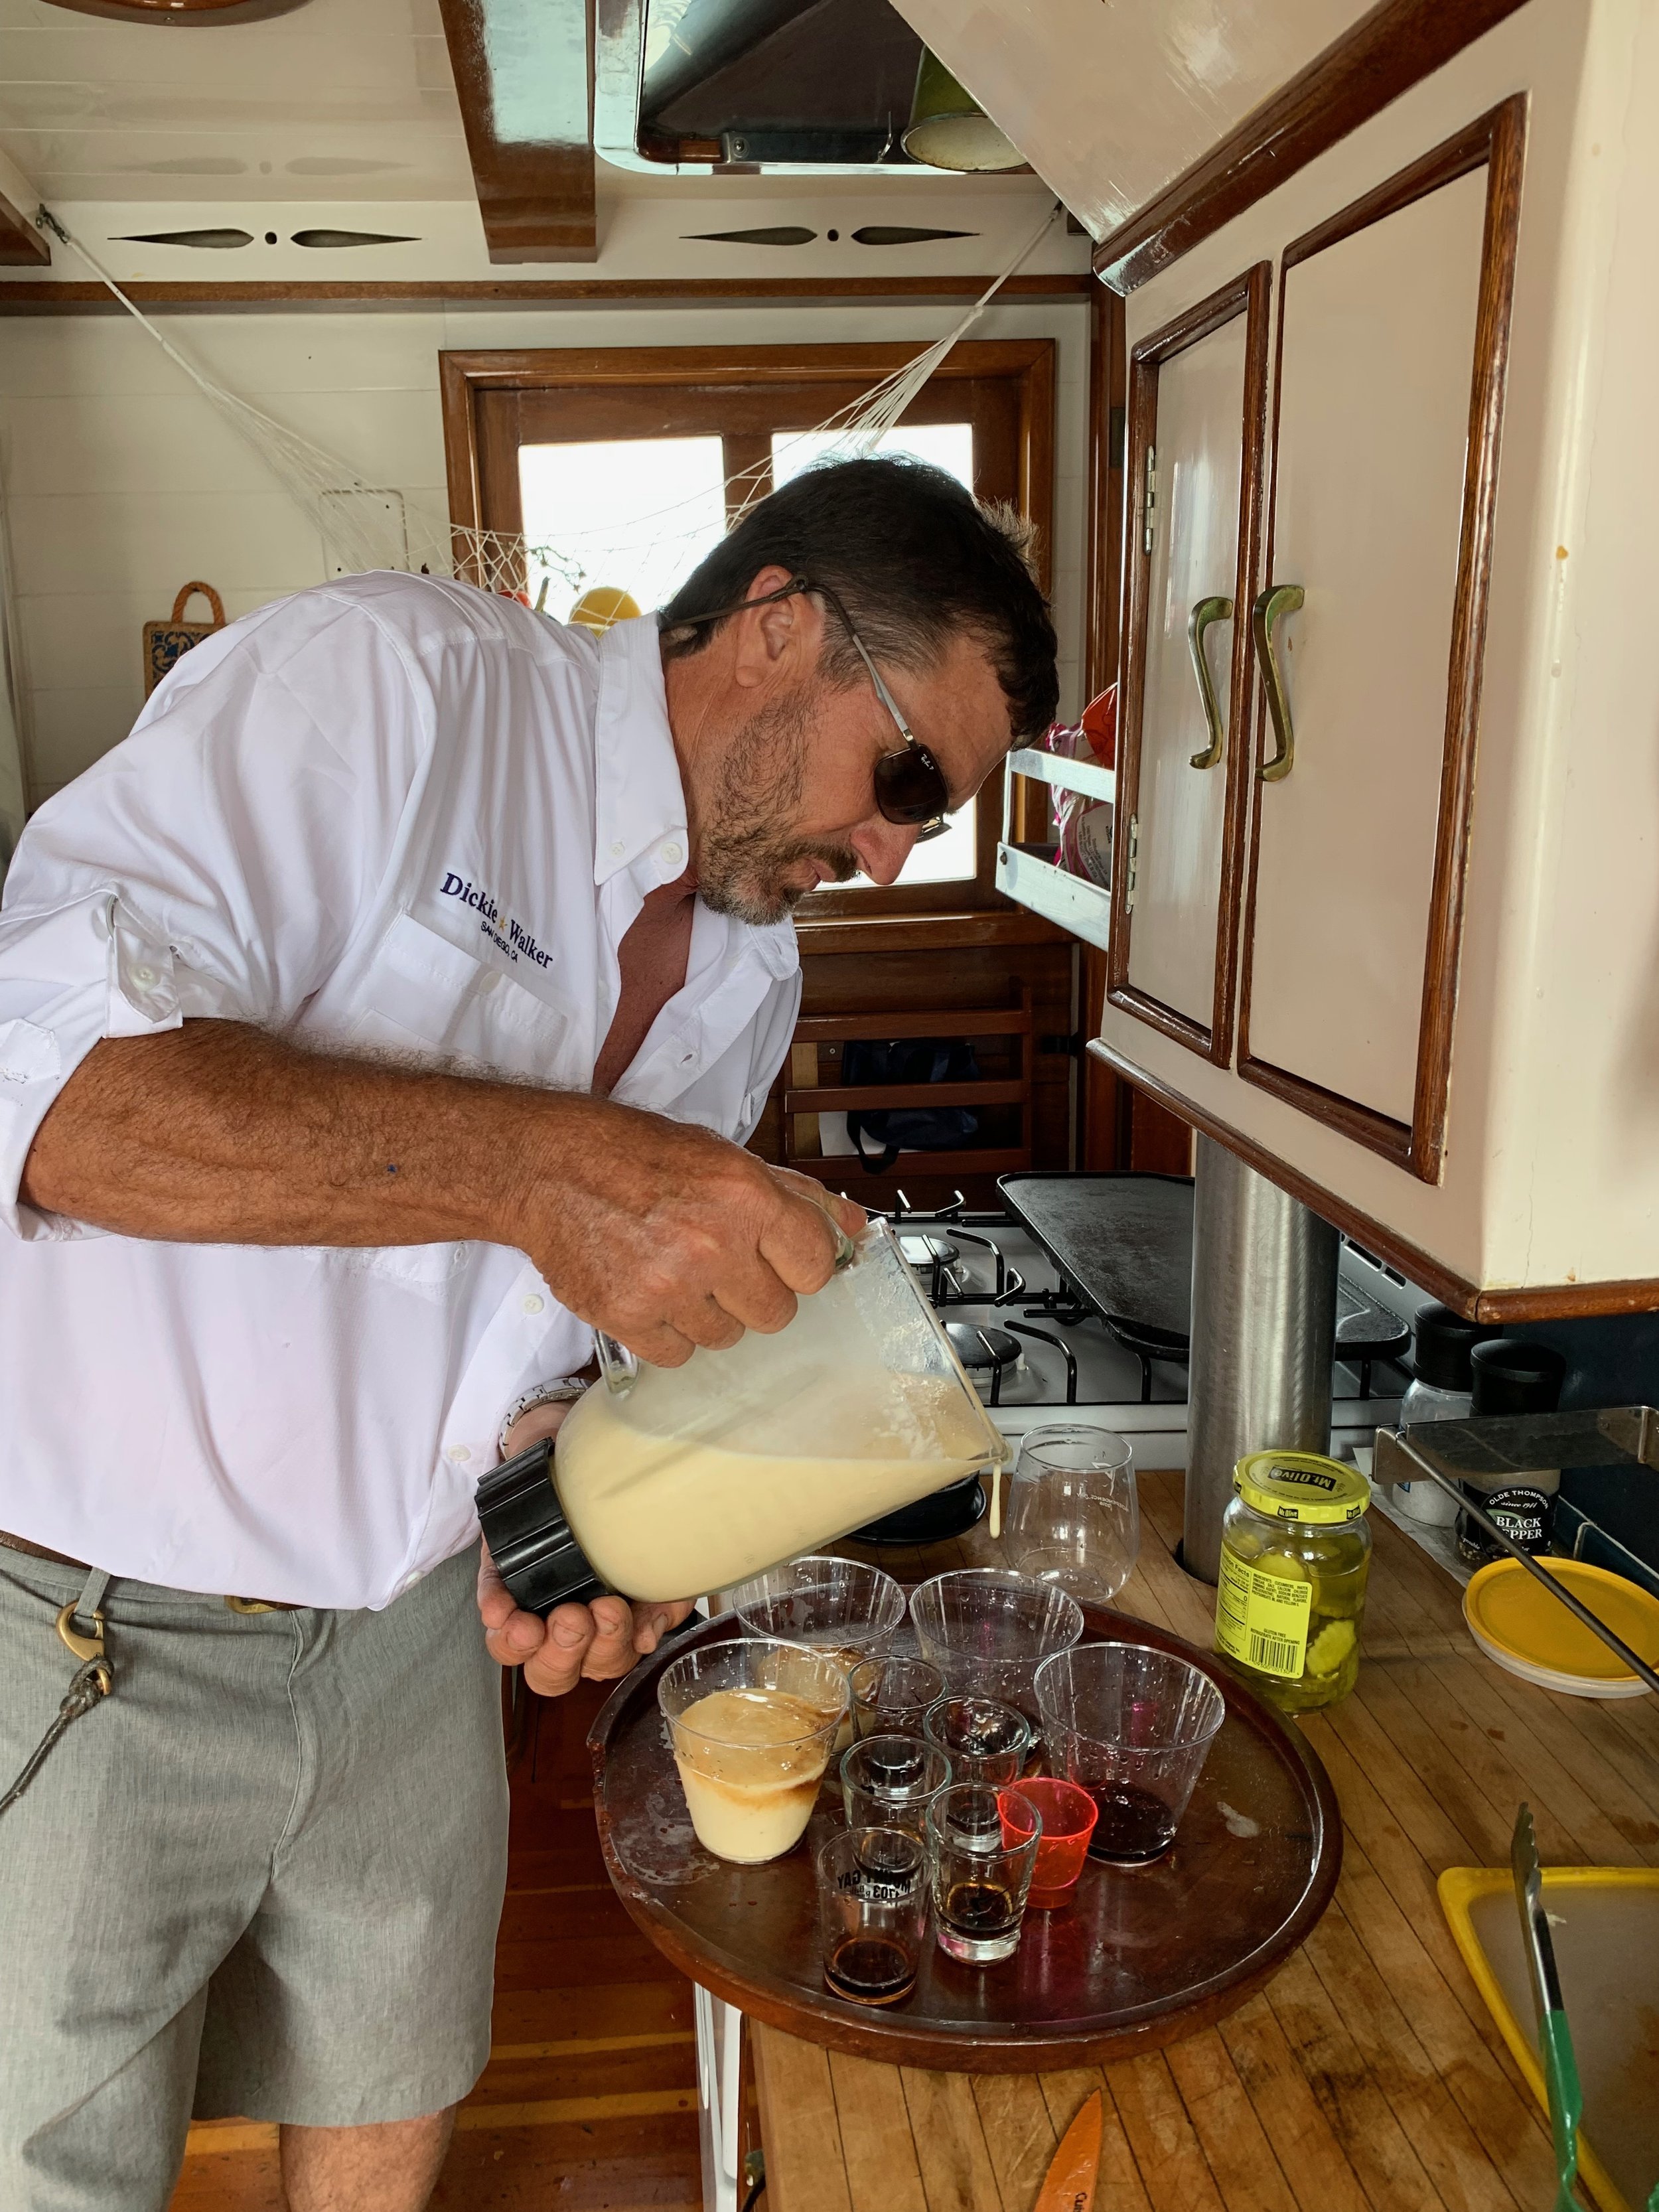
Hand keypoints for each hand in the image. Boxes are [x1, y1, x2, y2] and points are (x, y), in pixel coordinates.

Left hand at [478, 1398, 692, 1694]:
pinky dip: (493, 1609)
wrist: (584, 1442)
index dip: (608, 1651)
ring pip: (514, 1652)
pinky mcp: (497, 1567)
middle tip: (580, 1615)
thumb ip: (661, 1599)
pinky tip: (500, 1609)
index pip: (603, 1663)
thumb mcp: (657, 1549)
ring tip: (535, 1623)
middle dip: (568, 1652)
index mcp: (606, 1622)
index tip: (617, 1612)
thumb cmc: (626, 1502)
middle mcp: (563, 1617)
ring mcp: (527, 1596)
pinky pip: (489, 1598)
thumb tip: (647, 1640)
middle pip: (555, 1671)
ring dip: (525, 1645)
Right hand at [515, 1100, 864, 1366]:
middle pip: (776, 1314)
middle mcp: (713, 1243)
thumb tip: (852, 1227)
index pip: (816, 1267)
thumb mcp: (724, 1157)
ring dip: (708, 1313)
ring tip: (675, 1271)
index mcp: (746, 1196)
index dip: (799, 1266)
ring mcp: (669, 1285)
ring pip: (727, 1337)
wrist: (548, 1167)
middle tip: (719, 1264)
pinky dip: (667, 1333)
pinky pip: (677, 1354)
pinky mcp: (628, 1316)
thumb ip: (795, 1196)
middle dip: (754, 1293)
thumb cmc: (635, 1155)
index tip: (779, 1259)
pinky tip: (648, 1292)